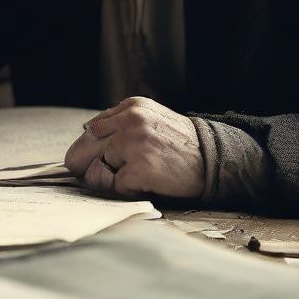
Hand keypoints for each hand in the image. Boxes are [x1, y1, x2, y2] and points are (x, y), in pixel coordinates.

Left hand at [64, 96, 204, 199]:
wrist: (215, 160)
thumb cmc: (180, 145)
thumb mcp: (152, 119)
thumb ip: (121, 124)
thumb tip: (85, 136)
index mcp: (131, 107)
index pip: (90, 129)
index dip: (86, 150)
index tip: (89, 162)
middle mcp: (130, 120)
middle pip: (83, 148)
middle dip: (85, 167)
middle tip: (96, 178)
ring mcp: (135, 143)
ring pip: (96, 170)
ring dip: (109, 180)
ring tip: (132, 178)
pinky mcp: (140, 168)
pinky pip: (115, 186)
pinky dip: (126, 191)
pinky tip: (145, 185)